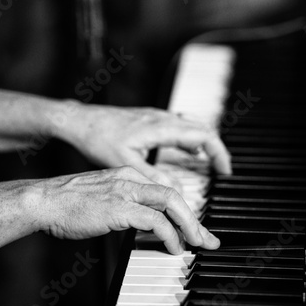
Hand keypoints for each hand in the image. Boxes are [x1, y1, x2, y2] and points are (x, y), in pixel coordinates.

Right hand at [35, 166, 219, 253]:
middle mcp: (130, 179)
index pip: (164, 190)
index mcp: (127, 175)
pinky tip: (174, 247)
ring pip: (171, 203)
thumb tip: (142, 229)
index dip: (183, 211)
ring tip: (197, 244)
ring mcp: (125, 191)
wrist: (43, 201)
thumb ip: (124, 209)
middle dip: (196, 219)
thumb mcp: (102, 201)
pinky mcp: (119, 207)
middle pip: (174, 195)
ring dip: (189, 226)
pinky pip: (156, 221)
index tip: (193, 229)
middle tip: (208, 239)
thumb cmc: (67, 205)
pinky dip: (170, 235)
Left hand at [54, 103, 230, 186]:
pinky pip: (180, 125)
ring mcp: (157, 116)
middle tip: (222, 170)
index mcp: (161, 128)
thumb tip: (175, 189)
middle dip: (217, 149)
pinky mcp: (150, 119)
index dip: (219, 153)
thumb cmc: (98, 138)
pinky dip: (191, 139)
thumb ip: (153, 176)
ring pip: (192, 125)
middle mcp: (162, 118)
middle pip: (203, 128)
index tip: (225, 171)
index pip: (203, 135)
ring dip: (204, 143)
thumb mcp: (126, 162)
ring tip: (209, 164)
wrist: (80, 121)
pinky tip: (186, 151)